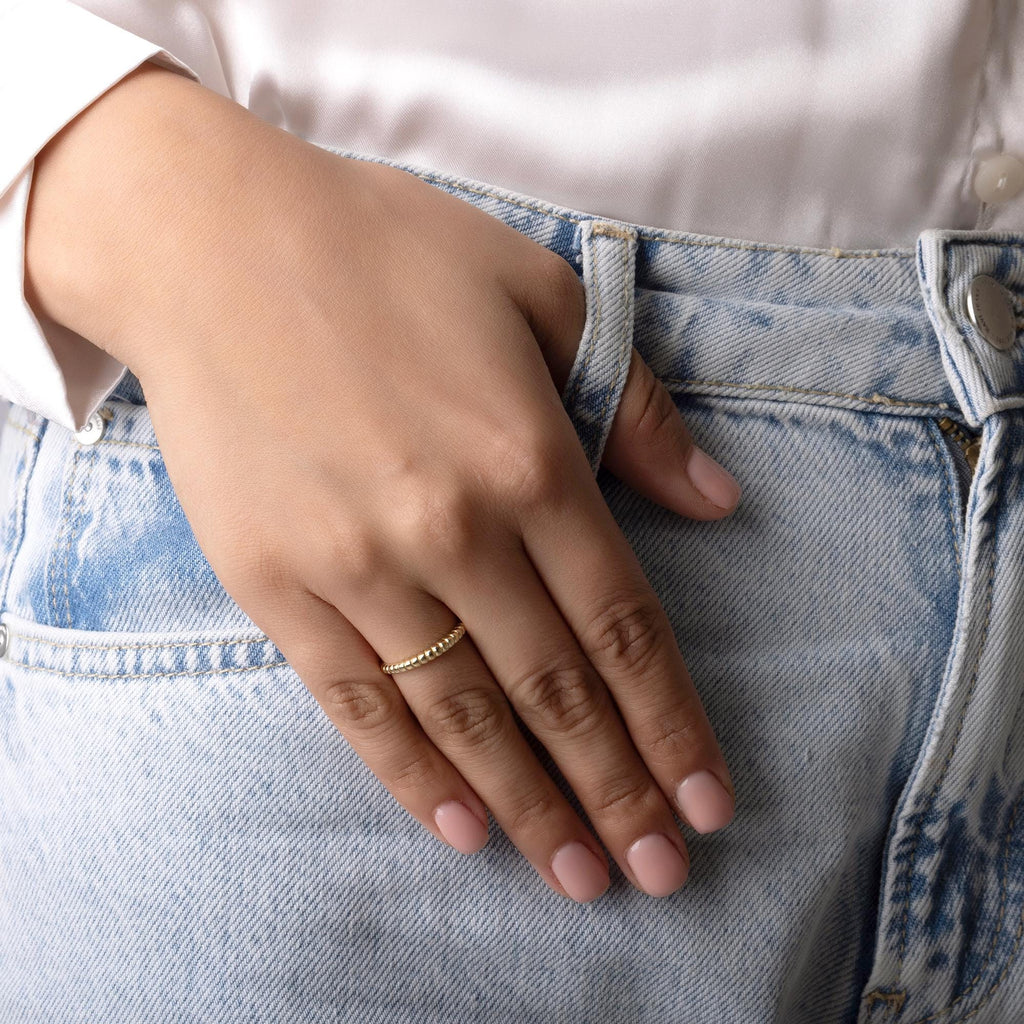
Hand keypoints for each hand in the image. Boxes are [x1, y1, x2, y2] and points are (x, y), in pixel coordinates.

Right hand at [25, 64, 740, 901]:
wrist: (215, 243)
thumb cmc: (387, 253)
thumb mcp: (539, 295)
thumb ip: (635, 411)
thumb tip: (717, 498)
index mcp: (529, 457)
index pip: (623, 627)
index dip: (672, 725)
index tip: (706, 802)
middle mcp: (450, 529)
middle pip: (555, 692)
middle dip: (615, 792)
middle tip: (661, 874)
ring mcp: (355, 565)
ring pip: (463, 715)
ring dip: (529, 806)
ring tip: (578, 878)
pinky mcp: (274, 584)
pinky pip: (356, 702)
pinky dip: (411, 773)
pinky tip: (461, 826)